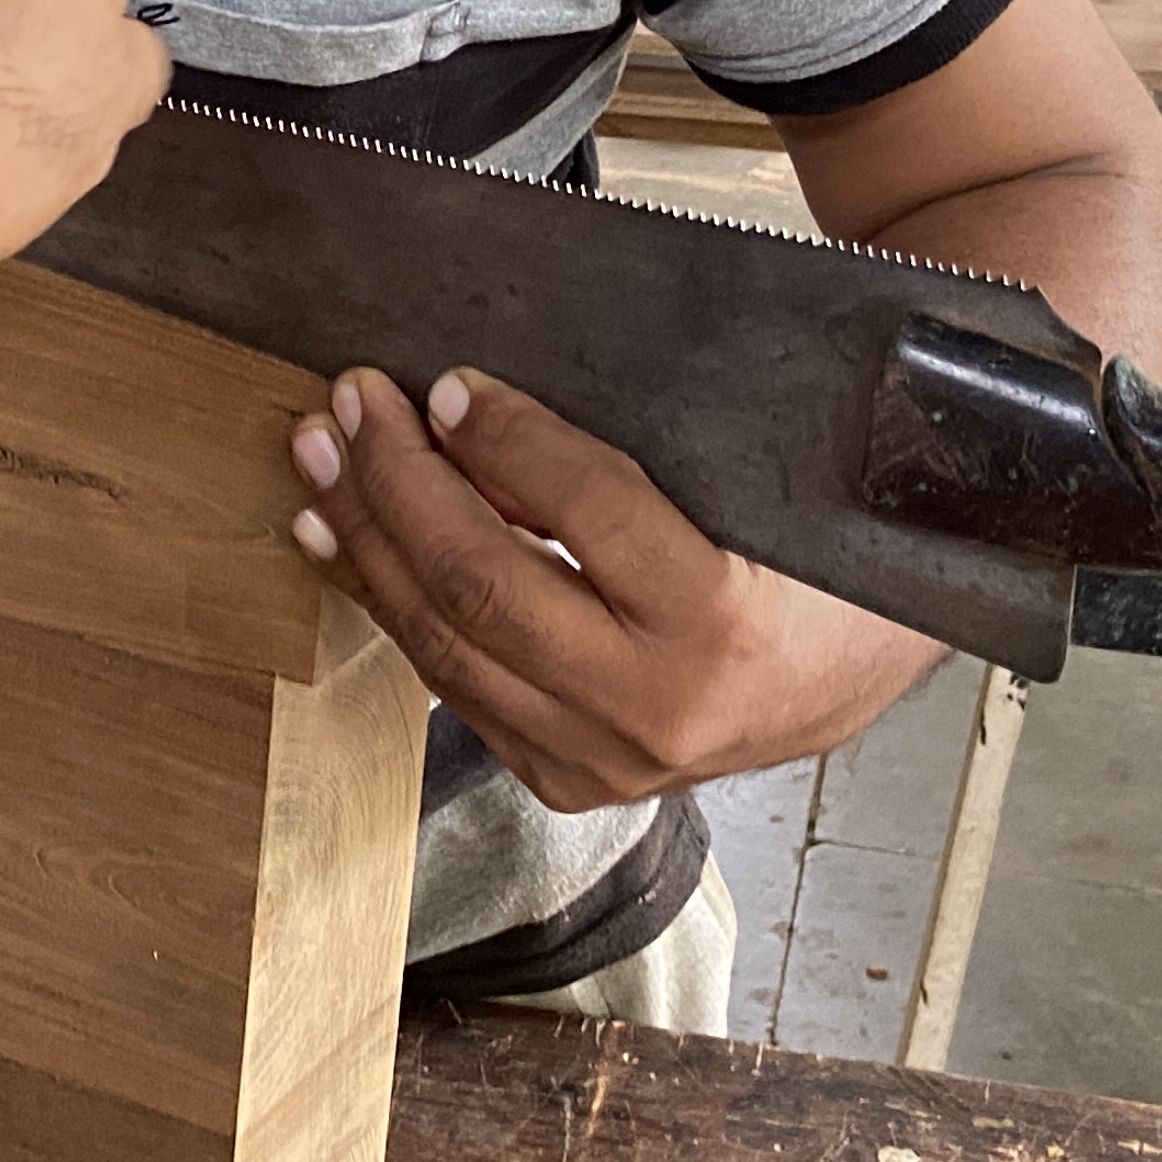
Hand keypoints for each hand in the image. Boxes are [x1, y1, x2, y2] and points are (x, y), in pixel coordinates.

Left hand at [288, 366, 945, 808]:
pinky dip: (390, 603)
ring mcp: (602, 759)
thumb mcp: (753, 488)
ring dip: (371, 538)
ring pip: (448, 642)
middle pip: (488, 583)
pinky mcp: (563, 779)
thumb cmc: (808, 567)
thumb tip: (482, 410)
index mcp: (724, 622)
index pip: (588, 510)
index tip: (452, 382)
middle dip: (403, 481)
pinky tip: (345, 541)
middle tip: (356, 401)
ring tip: (324, 456)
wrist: (838, 681)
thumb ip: (633, 455)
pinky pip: (451, 684)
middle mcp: (658, 706)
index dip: (506, 438)